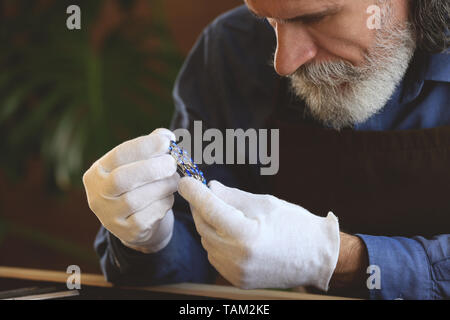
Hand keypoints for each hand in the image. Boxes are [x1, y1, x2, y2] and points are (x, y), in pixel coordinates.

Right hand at [83, 128, 178, 253]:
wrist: (138, 222)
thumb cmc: (141, 184)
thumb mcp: (140, 164)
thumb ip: (151, 148)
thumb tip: (166, 136)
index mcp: (98, 172)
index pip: (118, 155)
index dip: (144, 146)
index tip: (166, 141)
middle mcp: (97, 195)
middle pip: (122, 179)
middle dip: (152, 168)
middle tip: (173, 162)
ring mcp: (110, 217)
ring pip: (137, 199)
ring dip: (162, 186)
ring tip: (174, 180)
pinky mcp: (127, 232)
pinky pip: (148, 216)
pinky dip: (163, 203)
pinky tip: (168, 197)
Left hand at [178, 178, 339, 290]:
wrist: (317, 257)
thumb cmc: (295, 224)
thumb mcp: (265, 203)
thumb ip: (233, 197)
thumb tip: (210, 187)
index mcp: (247, 234)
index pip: (210, 208)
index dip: (195, 192)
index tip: (185, 181)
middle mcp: (238, 257)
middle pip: (204, 226)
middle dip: (200, 207)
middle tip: (202, 192)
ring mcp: (236, 272)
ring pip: (207, 241)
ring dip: (208, 224)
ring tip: (220, 212)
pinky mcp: (237, 280)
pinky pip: (215, 256)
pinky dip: (215, 241)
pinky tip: (227, 231)